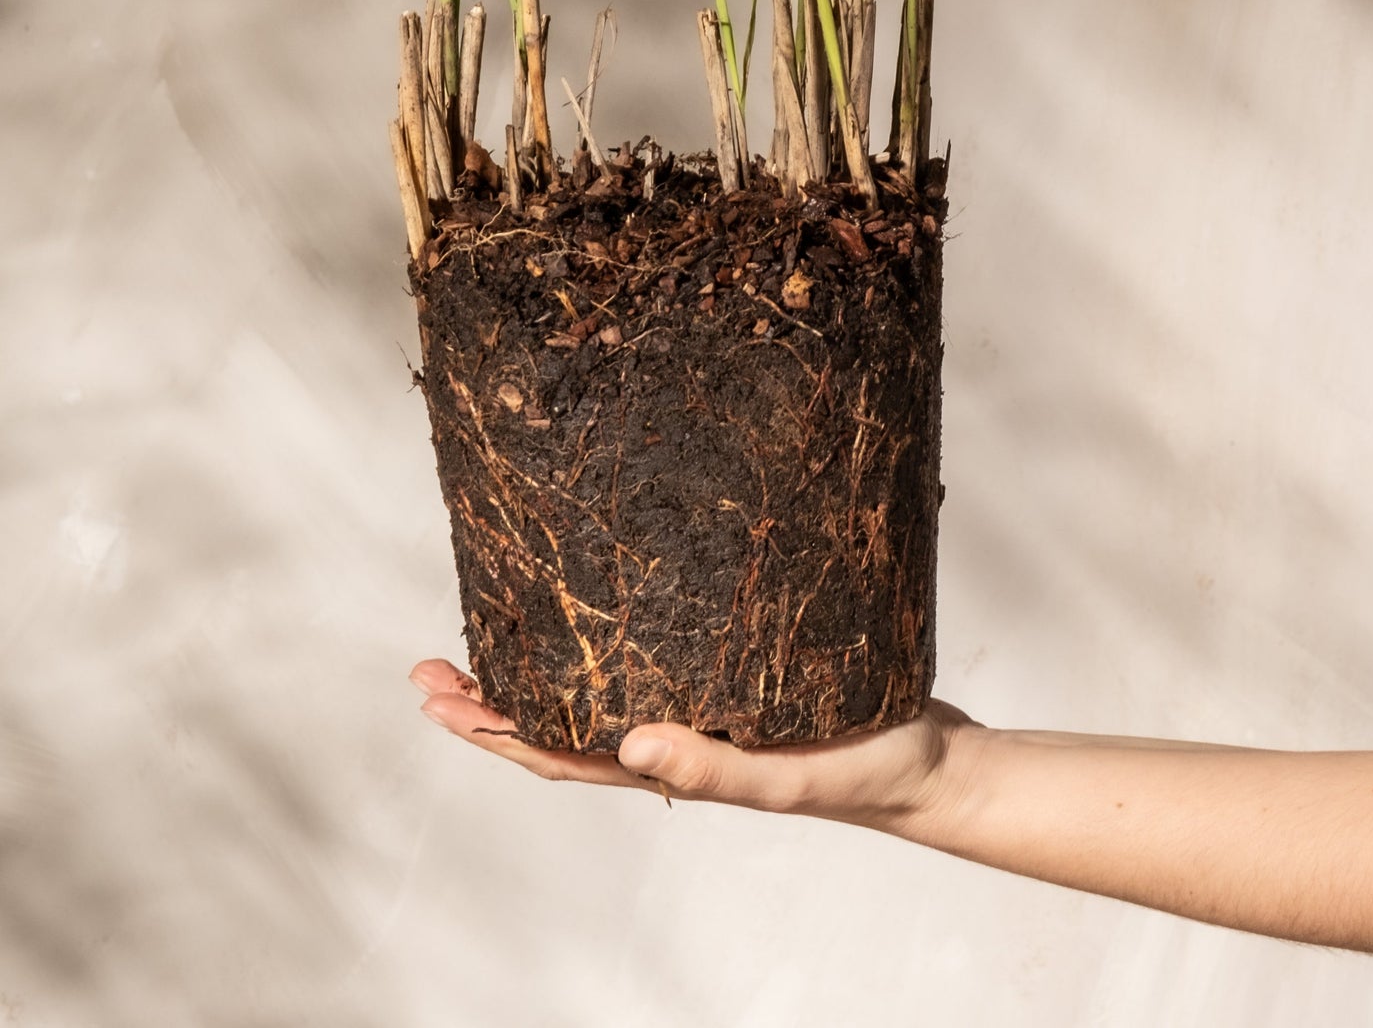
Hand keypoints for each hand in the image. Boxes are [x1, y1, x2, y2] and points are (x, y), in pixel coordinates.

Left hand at [409, 657, 981, 839]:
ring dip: (537, 669)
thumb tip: (624, 746)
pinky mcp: (732, 676)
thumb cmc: (868, 768)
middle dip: (490, 699)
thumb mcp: (789, 772)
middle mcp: (672, 739)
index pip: (558, 755)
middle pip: (560, 724)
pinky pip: (649, 664)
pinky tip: (604, 612)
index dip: (493, 731)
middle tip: (429, 667)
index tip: (437, 698)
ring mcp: (699, 710)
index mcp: (672, 766)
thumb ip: (712, 768)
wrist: (932, 758)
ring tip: (493, 629)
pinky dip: (606, 646)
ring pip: (597, 694)